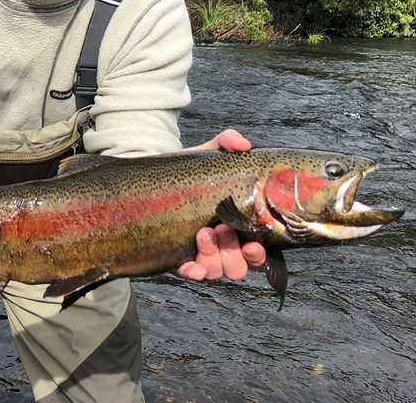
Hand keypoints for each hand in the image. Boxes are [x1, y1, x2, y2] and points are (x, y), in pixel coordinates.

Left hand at [177, 128, 265, 280]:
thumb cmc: (191, 171)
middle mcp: (223, 245)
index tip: (252, 242)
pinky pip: (190, 273)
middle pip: (238, 266)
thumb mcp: (208, 154)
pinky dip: (193, 273)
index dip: (258, 253)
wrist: (157, 179)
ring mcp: (202, 253)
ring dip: (213, 257)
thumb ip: (226, 143)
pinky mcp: (179, 257)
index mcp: (238, 226)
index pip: (257, 251)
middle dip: (232, 252)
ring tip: (202, 234)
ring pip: (218, 270)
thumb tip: (243, 145)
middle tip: (221, 229)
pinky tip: (191, 267)